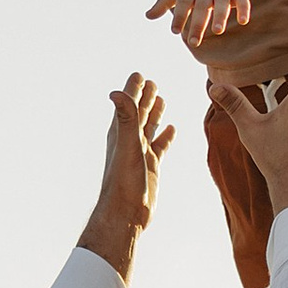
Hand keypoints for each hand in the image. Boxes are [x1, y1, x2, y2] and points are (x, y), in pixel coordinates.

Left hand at [78, 74, 176, 278]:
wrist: (127, 213)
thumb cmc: (124, 182)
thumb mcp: (128, 146)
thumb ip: (125, 118)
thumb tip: (116, 92)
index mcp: (121, 132)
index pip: (128, 103)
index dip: (133, 88)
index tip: (138, 74)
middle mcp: (129, 141)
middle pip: (138, 112)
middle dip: (145, 96)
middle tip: (151, 82)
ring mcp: (140, 153)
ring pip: (148, 127)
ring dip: (154, 113)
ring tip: (161, 99)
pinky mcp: (150, 166)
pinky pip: (159, 146)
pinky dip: (165, 136)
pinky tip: (171, 130)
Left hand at [145, 0, 252, 49]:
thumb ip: (165, 1)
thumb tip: (148, 17)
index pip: (183, 1)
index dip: (179, 15)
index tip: (174, 31)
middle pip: (202, 6)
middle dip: (198, 23)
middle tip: (193, 43)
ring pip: (222, 2)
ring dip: (220, 16)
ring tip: (218, 31)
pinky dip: (244, 8)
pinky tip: (244, 21)